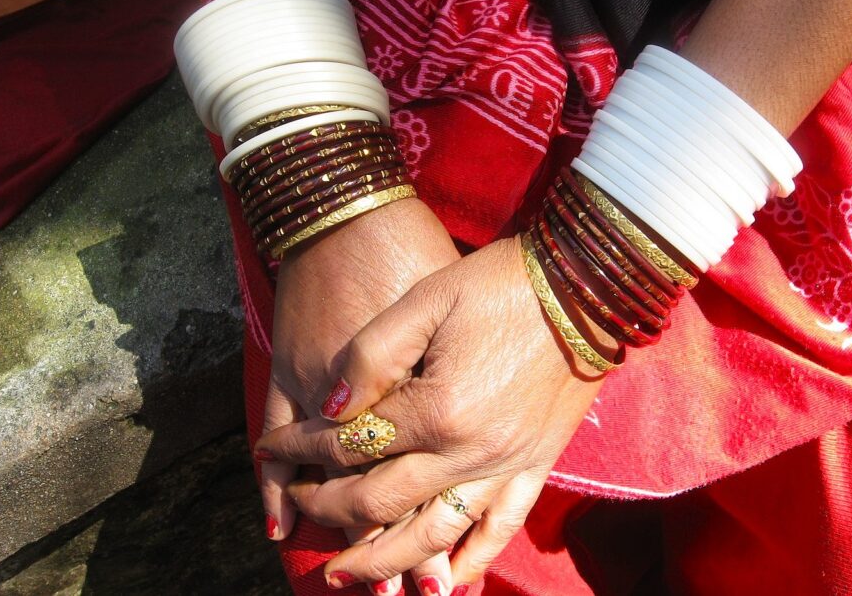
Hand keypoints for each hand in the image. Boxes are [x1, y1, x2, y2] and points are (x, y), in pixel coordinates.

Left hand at [256, 237, 605, 590]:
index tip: (268, 447)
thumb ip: (371, 355)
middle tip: (298, 505)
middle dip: (328, 508)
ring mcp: (506, 466)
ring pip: (433, 536)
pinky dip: (469, 562)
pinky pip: (499, 530)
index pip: (349, 444)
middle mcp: (469, 452)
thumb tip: (330, 408)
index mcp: (436, 408)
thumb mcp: (427, 299)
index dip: (301, 449)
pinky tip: (442, 584)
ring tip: (345, 577)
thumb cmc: (499, 284)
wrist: (583, 288)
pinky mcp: (536, 467)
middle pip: (380, 502)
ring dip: (383, 562)